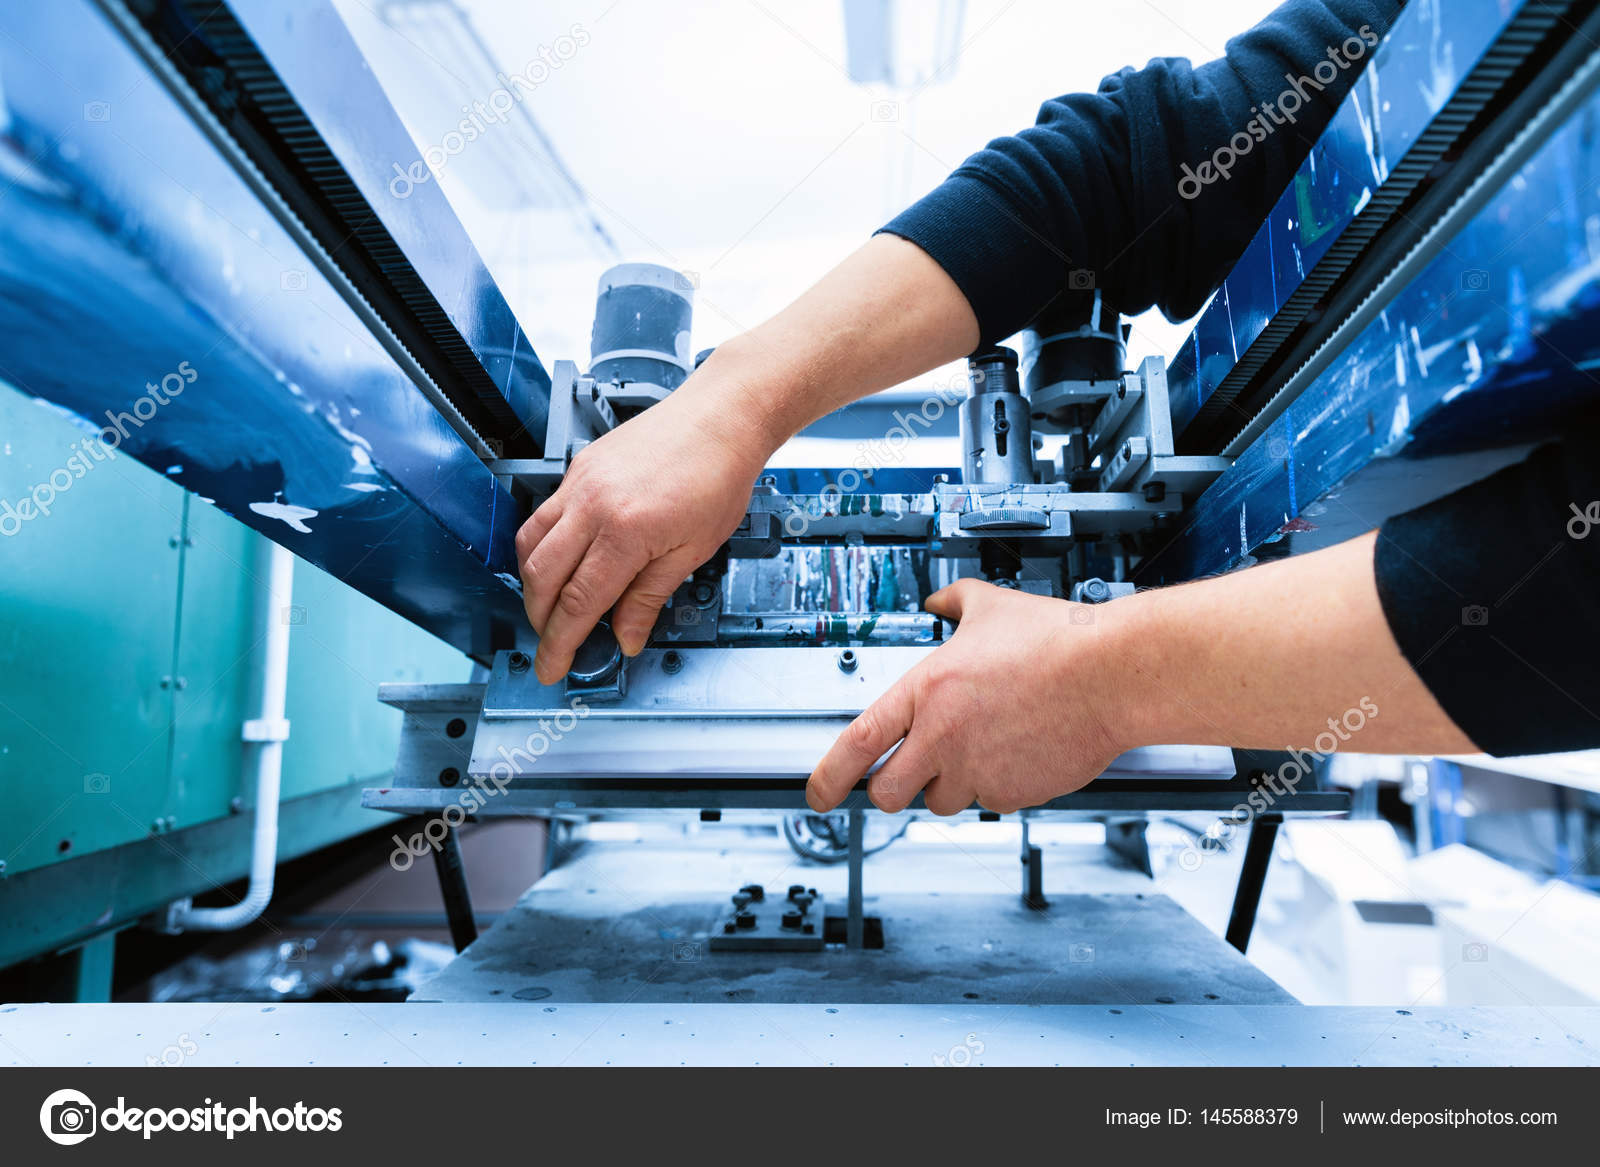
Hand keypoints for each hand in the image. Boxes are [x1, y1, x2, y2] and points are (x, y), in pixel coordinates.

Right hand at [515, 368, 774, 683]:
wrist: (721, 418)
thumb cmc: (719, 476)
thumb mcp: (693, 551)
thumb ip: (650, 597)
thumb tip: (627, 636)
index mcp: (626, 534)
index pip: (577, 603)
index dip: (560, 643)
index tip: (552, 667)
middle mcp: (593, 506)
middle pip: (541, 577)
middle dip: (540, 619)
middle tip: (553, 643)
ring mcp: (579, 483)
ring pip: (530, 544)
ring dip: (533, 584)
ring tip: (552, 607)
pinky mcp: (578, 468)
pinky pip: (543, 515)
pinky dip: (542, 546)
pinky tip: (560, 561)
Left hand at [806, 580, 1127, 814]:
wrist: (1113, 674)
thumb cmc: (1059, 642)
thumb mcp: (991, 605)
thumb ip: (953, 602)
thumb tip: (938, 600)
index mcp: (926, 691)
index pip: (857, 743)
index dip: (828, 775)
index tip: (817, 793)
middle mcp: (943, 736)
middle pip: (888, 791)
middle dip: (893, 788)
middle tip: (909, 773)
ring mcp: (978, 769)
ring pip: (941, 801)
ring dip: (951, 785)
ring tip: (983, 748)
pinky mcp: (1013, 792)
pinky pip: (991, 803)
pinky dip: (997, 787)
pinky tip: (1018, 752)